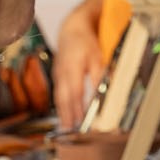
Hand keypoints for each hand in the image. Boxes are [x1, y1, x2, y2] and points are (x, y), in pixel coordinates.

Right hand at [53, 11, 103, 131]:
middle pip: (64, 97)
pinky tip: (65, 113)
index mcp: (73, 67)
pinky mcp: (57, 75)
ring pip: (59, 96)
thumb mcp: (98, 58)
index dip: (78, 107)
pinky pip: (59, 92)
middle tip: (70, 130)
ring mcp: (57, 74)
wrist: (71, 30)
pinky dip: (62, 104)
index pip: (76, 92)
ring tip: (66, 127)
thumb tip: (103, 94)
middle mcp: (62, 72)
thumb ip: (99, 76)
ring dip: (63, 112)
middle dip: (67, 114)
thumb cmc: (86, 43)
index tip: (82, 120)